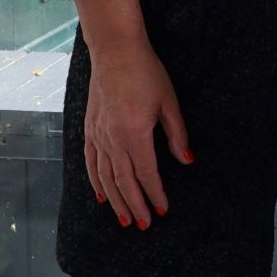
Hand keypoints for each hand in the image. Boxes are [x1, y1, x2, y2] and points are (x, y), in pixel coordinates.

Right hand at [81, 29, 191, 231]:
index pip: (146, 173)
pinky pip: (90, 162)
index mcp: (135, 133)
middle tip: (144, 225)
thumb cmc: (147, 72)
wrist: (115, 51)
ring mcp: (97, 135)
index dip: (155, 194)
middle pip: (124, 181)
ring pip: (105, 177)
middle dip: (135, 205)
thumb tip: (187, 161)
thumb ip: (177, 134)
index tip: (162, 210)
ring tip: (125, 218)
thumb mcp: (169, 102)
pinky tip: (101, 194)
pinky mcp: (88, 129)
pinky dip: (95, 181)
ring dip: (116, 200)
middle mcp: (112, 139)